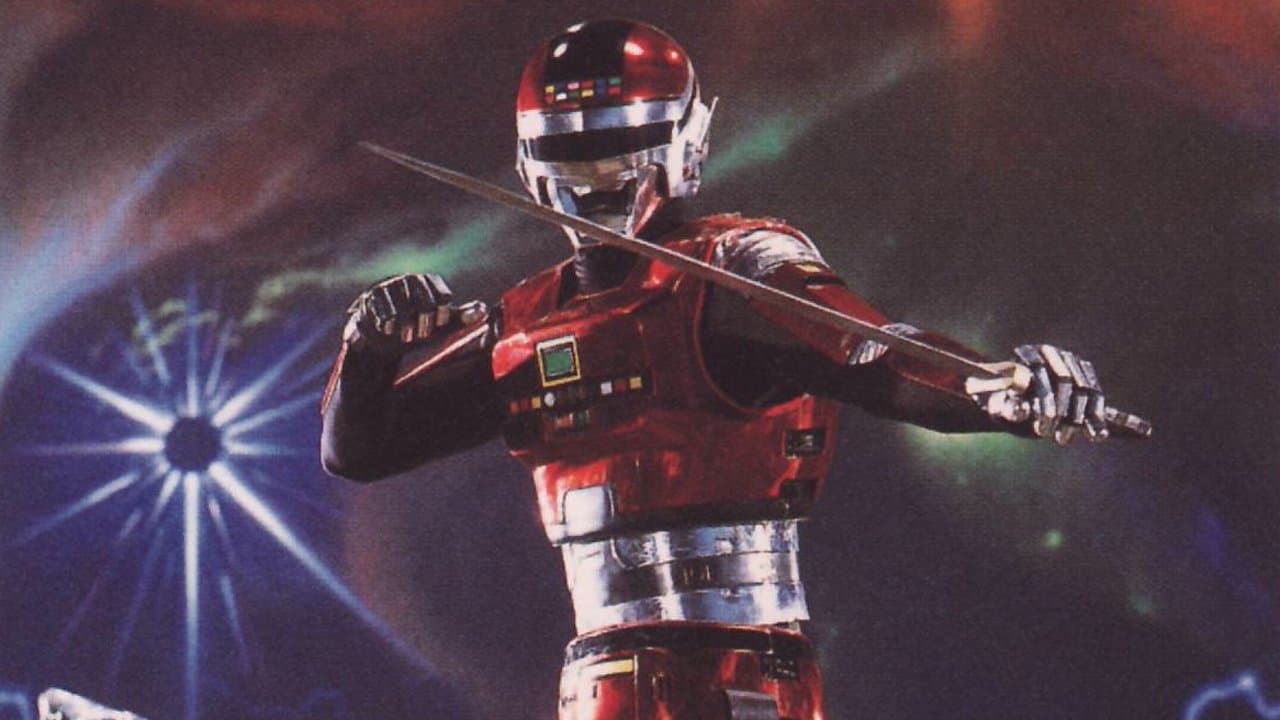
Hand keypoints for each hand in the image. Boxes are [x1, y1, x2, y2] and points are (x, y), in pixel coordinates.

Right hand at [343, 274, 453, 354]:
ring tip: (405, 335)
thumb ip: (463, 316)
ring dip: (406, 329)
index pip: (443, 297)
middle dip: (424, 325)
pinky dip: (388, 327)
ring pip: (403, 311)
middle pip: (425, 305)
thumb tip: (484, 309)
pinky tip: (388, 329)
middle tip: (420, 335)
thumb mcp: (442, 324)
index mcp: (430, 282)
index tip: (438, 325)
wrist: (386, 335)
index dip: (442, 316)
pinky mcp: (372, 296)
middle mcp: (411, 279)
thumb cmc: (419, 326)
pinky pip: (384, 314)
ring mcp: (391, 285)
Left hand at [979, 344, 1108, 443]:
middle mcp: (1052, 353)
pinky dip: (1097, 416)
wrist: (1016, 400)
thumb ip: (1004, 406)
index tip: (1040, 430)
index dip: (1043, 403)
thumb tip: (1021, 408)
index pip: (1039, 372)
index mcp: (1027, 353)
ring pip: (1084, 388)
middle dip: (1059, 410)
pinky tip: (1096, 437)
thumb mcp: (996, 404)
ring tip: (1063, 440)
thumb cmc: (1003, 402)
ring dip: (1077, 418)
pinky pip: (1096, 395)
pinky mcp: (1086, 375)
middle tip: (1048, 435)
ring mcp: (1071, 361)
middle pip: (1064, 380)